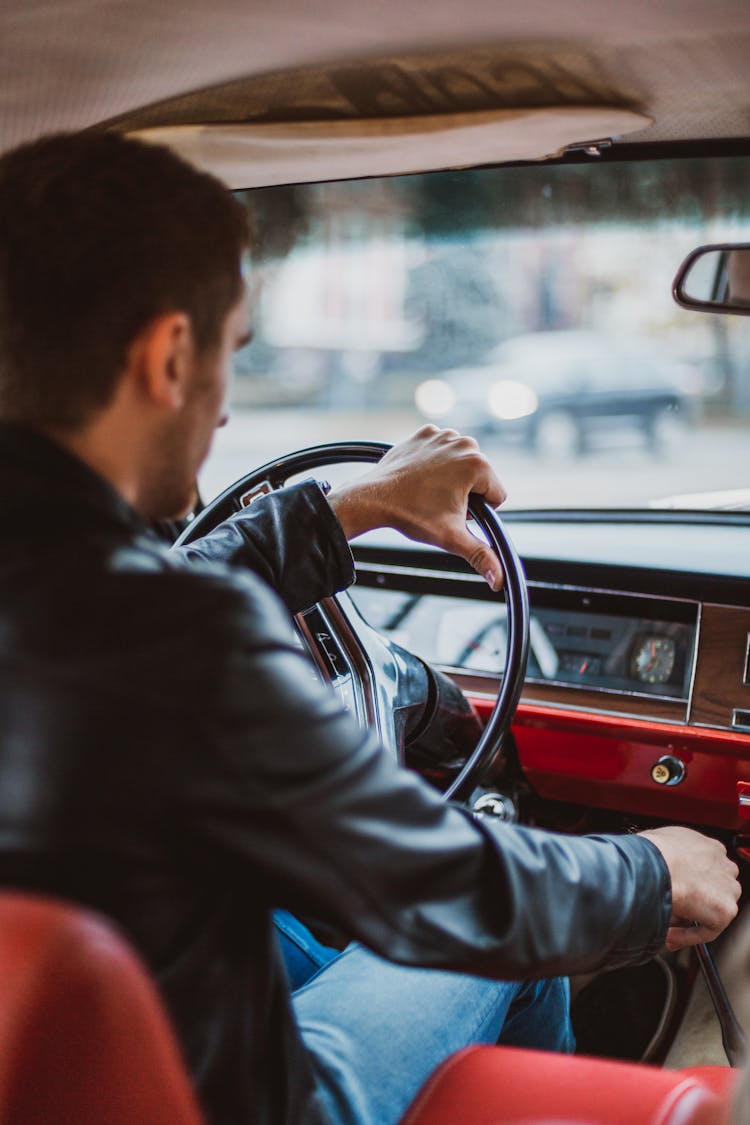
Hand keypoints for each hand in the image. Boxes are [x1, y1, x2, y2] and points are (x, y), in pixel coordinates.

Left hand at [328, 426, 506, 589]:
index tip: (454, 511)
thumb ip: (480, 555)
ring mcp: (443, 435)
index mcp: (477, 464)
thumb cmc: (411, 515)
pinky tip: (421, 475)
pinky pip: (443, 451)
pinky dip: (435, 462)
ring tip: (430, 490)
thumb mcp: (451, 537)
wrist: (374, 498)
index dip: (479, 510)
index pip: (497, 494)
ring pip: (462, 463)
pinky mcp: (425, 433)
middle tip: (439, 502)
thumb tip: (498, 580)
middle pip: (480, 477)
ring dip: (452, 477)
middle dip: (466, 492)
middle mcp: (464, 443)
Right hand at [639, 826, 740, 949]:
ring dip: (687, 920)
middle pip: (711, 890)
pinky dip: (687, 936)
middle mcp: (723, 865)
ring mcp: (727, 887)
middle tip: (670, 913)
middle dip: (691, 904)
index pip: (705, 870)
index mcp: (709, 847)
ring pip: (710, 911)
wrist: (653, 866)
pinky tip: (669, 935)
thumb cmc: (649, 853)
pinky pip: (707, 930)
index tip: (675, 894)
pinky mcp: (725, 909)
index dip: (689, 885)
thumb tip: (657, 867)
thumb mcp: (658, 842)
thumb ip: (668, 855)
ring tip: (665, 925)